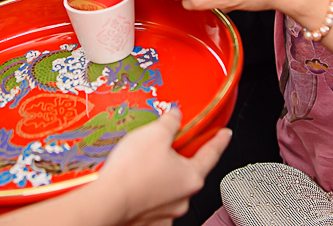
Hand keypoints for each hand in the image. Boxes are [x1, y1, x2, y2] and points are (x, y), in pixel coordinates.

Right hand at [96, 111, 230, 224]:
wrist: (106, 202)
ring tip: (141, 165)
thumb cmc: (131, 172)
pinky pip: (152, 202)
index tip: (225, 134)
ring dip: (160, 177)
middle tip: (166, 147)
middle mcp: (183, 198)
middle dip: (178, 158)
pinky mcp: (149, 220)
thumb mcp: (155, 134)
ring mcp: (166, 213)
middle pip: (187, 171)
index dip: (219, 141)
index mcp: (191, 176)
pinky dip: (146, 192)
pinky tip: (134, 183)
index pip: (211, 153)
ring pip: (168, 188)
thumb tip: (176, 116)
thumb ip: (171, 122)